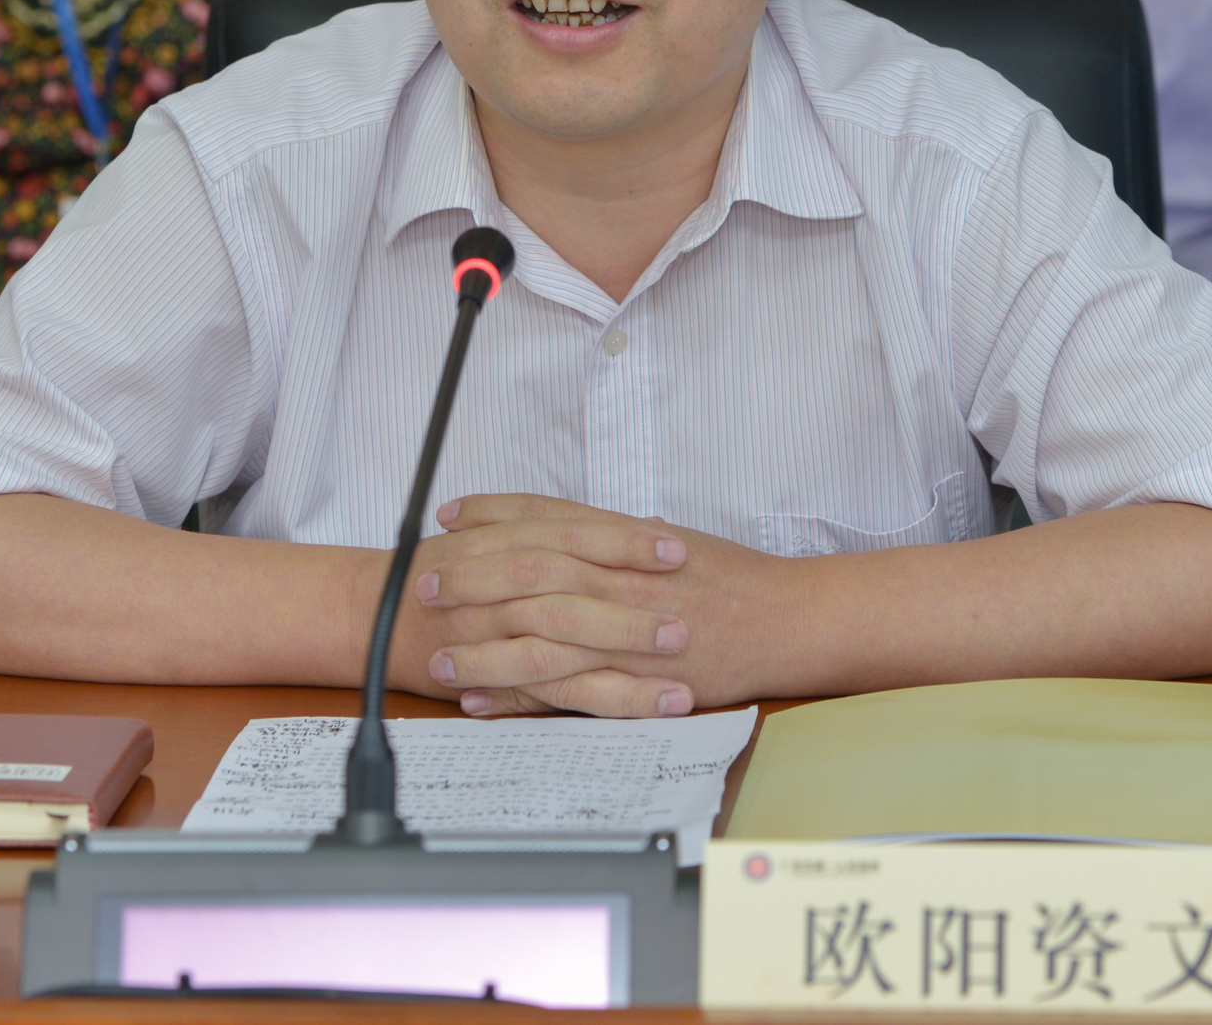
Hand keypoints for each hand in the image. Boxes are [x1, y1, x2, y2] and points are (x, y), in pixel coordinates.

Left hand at [403, 494, 795, 717]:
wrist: (787, 620)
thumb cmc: (736, 580)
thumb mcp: (672, 542)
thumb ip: (621, 538)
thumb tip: (580, 529)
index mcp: (626, 539)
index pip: (546, 517)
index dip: (492, 513)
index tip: (450, 514)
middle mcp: (620, 578)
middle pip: (529, 570)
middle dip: (471, 574)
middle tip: (425, 579)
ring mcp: (626, 629)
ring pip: (538, 632)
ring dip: (482, 643)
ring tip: (438, 650)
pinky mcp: (636, 678)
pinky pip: (566, 688)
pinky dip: (518, 695)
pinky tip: (481, 698)